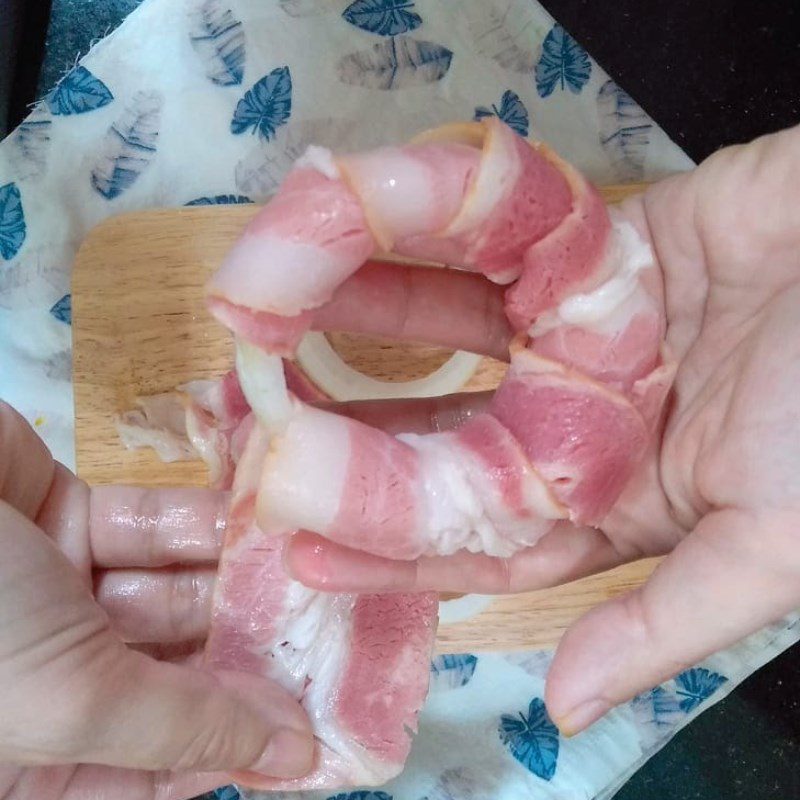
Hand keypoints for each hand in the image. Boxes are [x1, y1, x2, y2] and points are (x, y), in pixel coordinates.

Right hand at [0, 403, 311, 799]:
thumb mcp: (68, 699)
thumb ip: (181, 731)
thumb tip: (292, 762)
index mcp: (30, 759)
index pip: (161, 768)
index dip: (241, 749)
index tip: (322, 728)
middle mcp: (46, 679)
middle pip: (176, 674)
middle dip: (248, 653)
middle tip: (335, 631)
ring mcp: (53, 593)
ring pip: (171, 594)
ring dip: (236, 580)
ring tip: (313, 570)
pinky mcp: (63, 518)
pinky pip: (149, 528)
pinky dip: (201, 522)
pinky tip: (263, 514)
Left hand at [285, 125, 799, 733]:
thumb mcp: (773, 540)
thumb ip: (667, 620)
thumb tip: (571, 705)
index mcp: (620, 496)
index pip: (482, 538)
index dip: (394, 549)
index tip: (303, 548)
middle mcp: (585, 416)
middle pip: (450, 438)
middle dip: (359, 445)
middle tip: (264, 445)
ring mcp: (583, 329)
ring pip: (456, 338)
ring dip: (371, 337)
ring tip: (278, 343)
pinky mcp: (593, 248)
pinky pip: (493, 246)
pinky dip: (431, 246)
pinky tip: (358, 250)